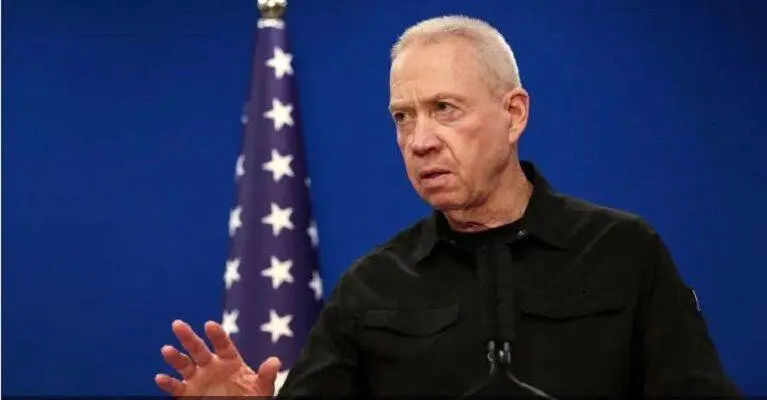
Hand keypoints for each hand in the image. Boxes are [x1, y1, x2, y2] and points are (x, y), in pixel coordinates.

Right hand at [155, 319, 280, 396]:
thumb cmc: (250, 399)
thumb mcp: (261, 390)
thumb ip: (266, 376)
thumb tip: (275, 361)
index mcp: (230, 361)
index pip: (223, 344)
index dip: (217, 335)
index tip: (209, 325)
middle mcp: (211, 366)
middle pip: (198, 349)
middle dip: (188, 337)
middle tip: (177, 324)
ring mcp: (198, 379)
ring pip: (184, 365)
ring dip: (175, 358)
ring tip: (166, 350)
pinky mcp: (188, 394)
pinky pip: (176, 387)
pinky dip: (168, 383)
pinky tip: (160, 378)